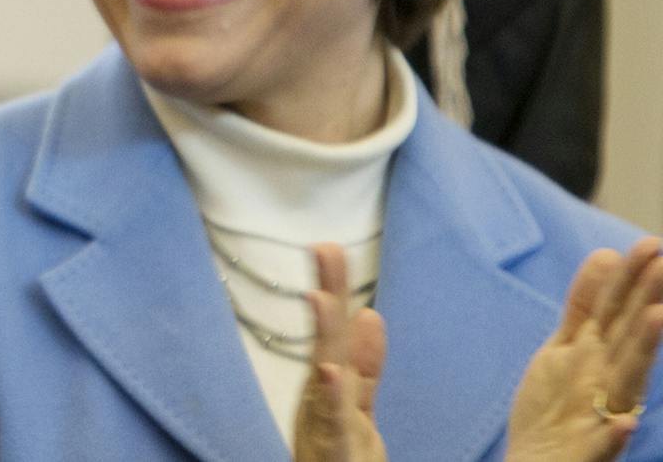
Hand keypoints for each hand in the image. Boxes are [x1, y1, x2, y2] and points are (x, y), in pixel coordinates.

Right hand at [293, 243, 388, 461]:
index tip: (329, 248)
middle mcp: (322, 398)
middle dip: (327, 297)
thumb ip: (365, 366)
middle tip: (325, 249)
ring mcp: (321, 423)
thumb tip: (369, 313)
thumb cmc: (340, 454)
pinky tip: (329, 370)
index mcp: (333, 384)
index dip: (334, 291)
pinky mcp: (329, 450)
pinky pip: (331, 422)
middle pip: (328, 342)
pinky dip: (329, 396)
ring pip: (325, 374)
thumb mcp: (357, 406)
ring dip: (322, 337)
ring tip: (319, 297)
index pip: (337, 332)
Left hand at [507, 237, 662, 461]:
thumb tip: (607, 255)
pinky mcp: (591, 451)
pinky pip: (604, 444)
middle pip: (627, 334)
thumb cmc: (558, 405)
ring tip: (658, 317)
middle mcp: (607, 380)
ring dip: (642, 349)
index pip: (616, 310)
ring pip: (626, 379)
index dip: (631, 279)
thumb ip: (585, 306)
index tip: (649, 244)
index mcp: (598, 355)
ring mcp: (601, 415)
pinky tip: (625, 423)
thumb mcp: (566, 346)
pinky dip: (615, 433)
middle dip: (645, 300)